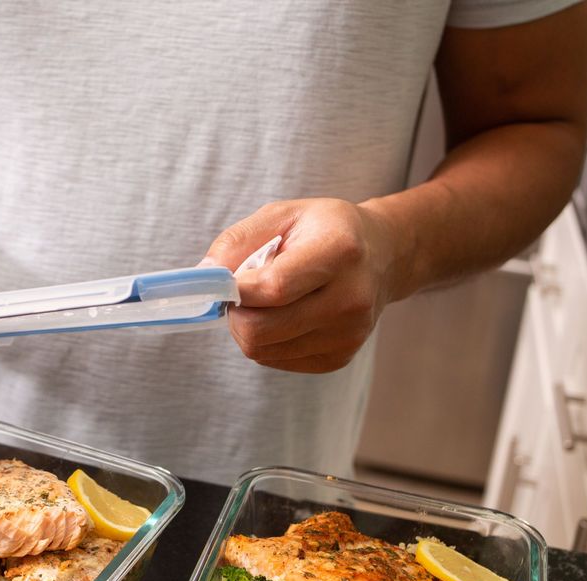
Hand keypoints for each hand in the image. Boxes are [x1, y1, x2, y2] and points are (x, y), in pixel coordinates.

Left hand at [203, 199, 407, 373]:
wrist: (382, 257)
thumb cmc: (324, 230)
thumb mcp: (282, 214)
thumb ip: (237, 241)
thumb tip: (205, 275)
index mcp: (340, 251)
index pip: (274, 288)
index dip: (237, 290)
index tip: (224, 282)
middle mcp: (351, 298)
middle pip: (262, 329)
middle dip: (236, 313)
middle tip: (241, 292)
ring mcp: (348, 334)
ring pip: (262, 349)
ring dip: (248, 326)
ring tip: (265, 300)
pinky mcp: (339, 357)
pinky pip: (275, 359)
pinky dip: (266, 340)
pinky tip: (283, 315)